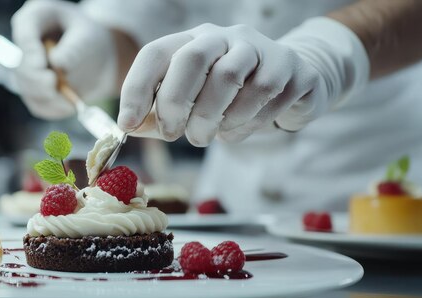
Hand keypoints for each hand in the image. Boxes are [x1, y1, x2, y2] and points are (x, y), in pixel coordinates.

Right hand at [11, 0, 116, 119]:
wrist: (98, 58)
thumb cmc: (92, 39)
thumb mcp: (87, 36)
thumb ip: (74, 48)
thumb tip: (57, 63)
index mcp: (35, 19)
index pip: (24, 34)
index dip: (29, 51)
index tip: (43, 64)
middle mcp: (26, 47)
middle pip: (22, 67)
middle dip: (36, 79)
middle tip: (52, 83)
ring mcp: (27, 71)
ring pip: (28, 89)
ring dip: (47, 98)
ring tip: (70, 101)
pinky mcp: (35, 92)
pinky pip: (38, 106)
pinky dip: (53, 110)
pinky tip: (70, 107)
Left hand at [118, 19, 367, 144]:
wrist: (294, 84)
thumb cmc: (232, 98)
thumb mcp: (193, 103)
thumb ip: (161, 114)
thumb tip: (131, 126)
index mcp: (193, 41)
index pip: (156, 53)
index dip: (136, 88)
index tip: (127, 124)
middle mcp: (225, 37)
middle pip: (192, 57)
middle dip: (174, 102)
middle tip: (172, 133)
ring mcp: (260, 48)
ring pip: (228, 77)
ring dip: (209, 118)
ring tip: (205, 135)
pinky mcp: (289, 69)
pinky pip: (262, 95)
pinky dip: (243, 122)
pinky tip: (236, 130)